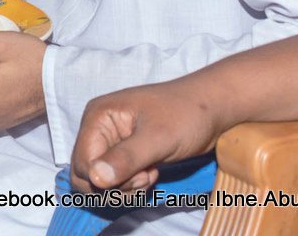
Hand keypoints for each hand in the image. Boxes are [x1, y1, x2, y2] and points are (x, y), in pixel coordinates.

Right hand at [69, 81, 228, 192]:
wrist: (213, 109)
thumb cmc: (187, 115)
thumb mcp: (158, 138)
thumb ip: (126, 158)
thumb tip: (95, 179)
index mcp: (98, 117)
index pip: (83, 163)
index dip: (106, 179)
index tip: (140, 175)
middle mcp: (98, 129)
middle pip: (86, 174)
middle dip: (114, 186)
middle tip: (144, 179)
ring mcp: (111, 142)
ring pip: (100, 181)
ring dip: (124, 188)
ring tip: (150, 175)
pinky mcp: (124, 153)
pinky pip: (115, 180)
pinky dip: (131, 186)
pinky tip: (151, 174)